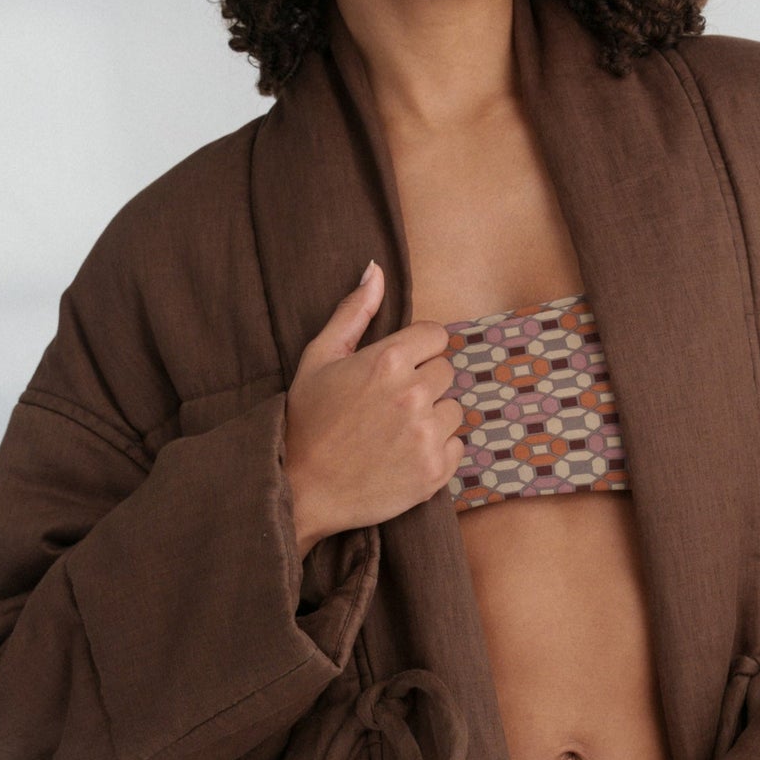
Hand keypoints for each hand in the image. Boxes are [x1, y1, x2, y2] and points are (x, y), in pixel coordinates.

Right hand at [283, 260, 465, 554]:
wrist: (302, 489)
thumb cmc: (306, 421)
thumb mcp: (318, 358)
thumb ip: (352, 312)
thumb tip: (376, 270)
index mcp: (386, 360)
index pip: (436, 336)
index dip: (416, 350)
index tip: (396, 369)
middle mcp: (412, 394)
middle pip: (446, 371)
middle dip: (423, 383)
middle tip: (389, 405)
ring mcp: (427, 435)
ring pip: (454, 409)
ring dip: (432, 418)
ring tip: (395, 432)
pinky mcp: (436, 471)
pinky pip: (457, 446)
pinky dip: (437, 451)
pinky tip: (404, 455)